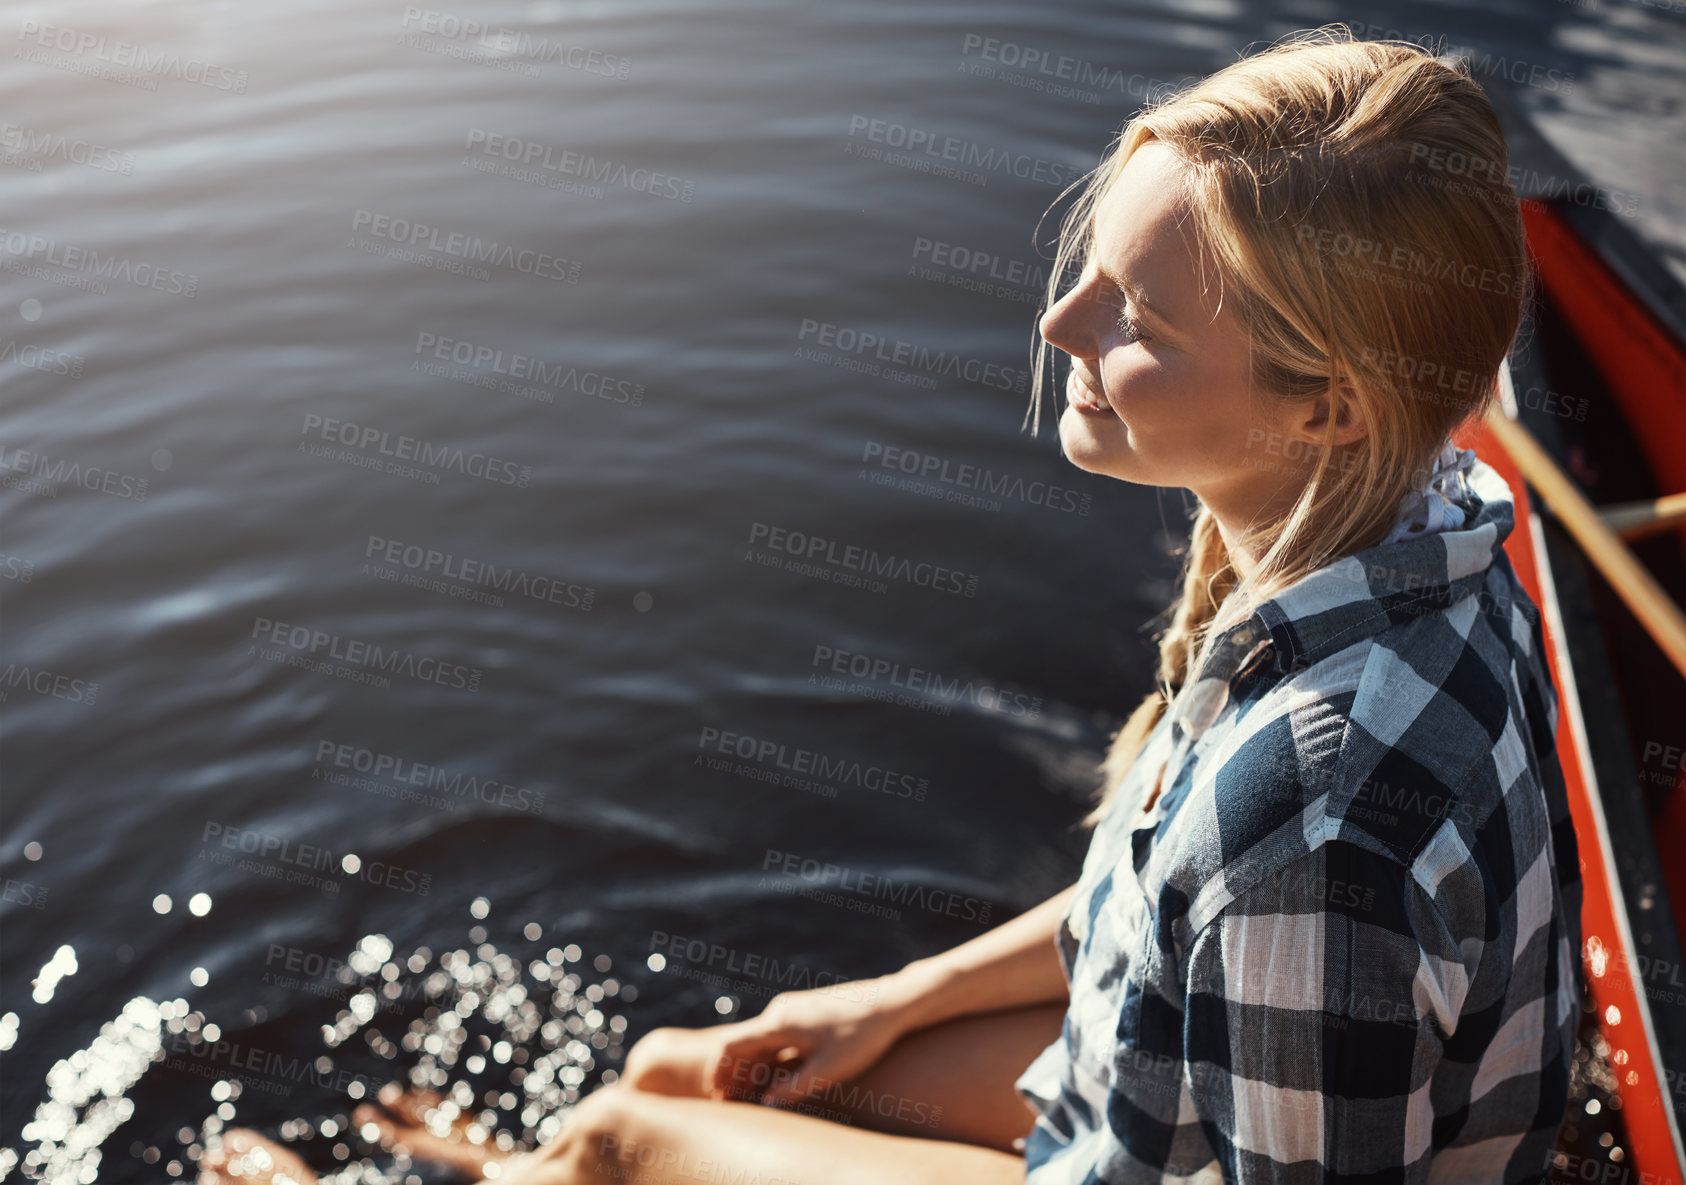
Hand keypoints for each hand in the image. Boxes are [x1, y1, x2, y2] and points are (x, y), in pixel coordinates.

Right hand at [703, 976, 910, 1106]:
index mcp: (779, 1023)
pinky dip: (770, 1058)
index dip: (720, 1072)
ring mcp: (794, 1009)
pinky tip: (778, 1078)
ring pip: (762, 1041)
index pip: (732, 1045)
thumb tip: (765, 1106)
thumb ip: (793, 1089)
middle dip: (734, 1075)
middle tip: (732, 1104)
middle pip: (744, 1044)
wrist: (891, 1003)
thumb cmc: (861, 1036)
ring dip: (753, 1068)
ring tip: (752, 1097)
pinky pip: (778, 1035)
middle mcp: (780, 1011)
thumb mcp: (827, 1070)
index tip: (718, 1096)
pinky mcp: (807, 1011)